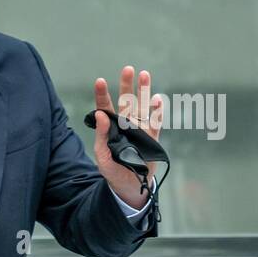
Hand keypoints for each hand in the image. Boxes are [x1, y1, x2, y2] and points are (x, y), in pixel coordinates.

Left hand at [92, 66, 164, 208]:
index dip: (102, 95)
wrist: (131, 187)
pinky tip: (157, 99)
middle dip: (127, 85)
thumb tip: (100, 114)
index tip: (100, 81)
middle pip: (127, 101)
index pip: (106, 108)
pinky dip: (157, 111)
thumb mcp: (103, 156)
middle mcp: (126, 125)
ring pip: (143, 106)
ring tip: (144, 74)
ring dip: (144, 91)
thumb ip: (102, 135)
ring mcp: (140, 130)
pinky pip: (156, 122)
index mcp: (111, 128)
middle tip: (128, 69)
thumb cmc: (113, 172)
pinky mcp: (153, 138)